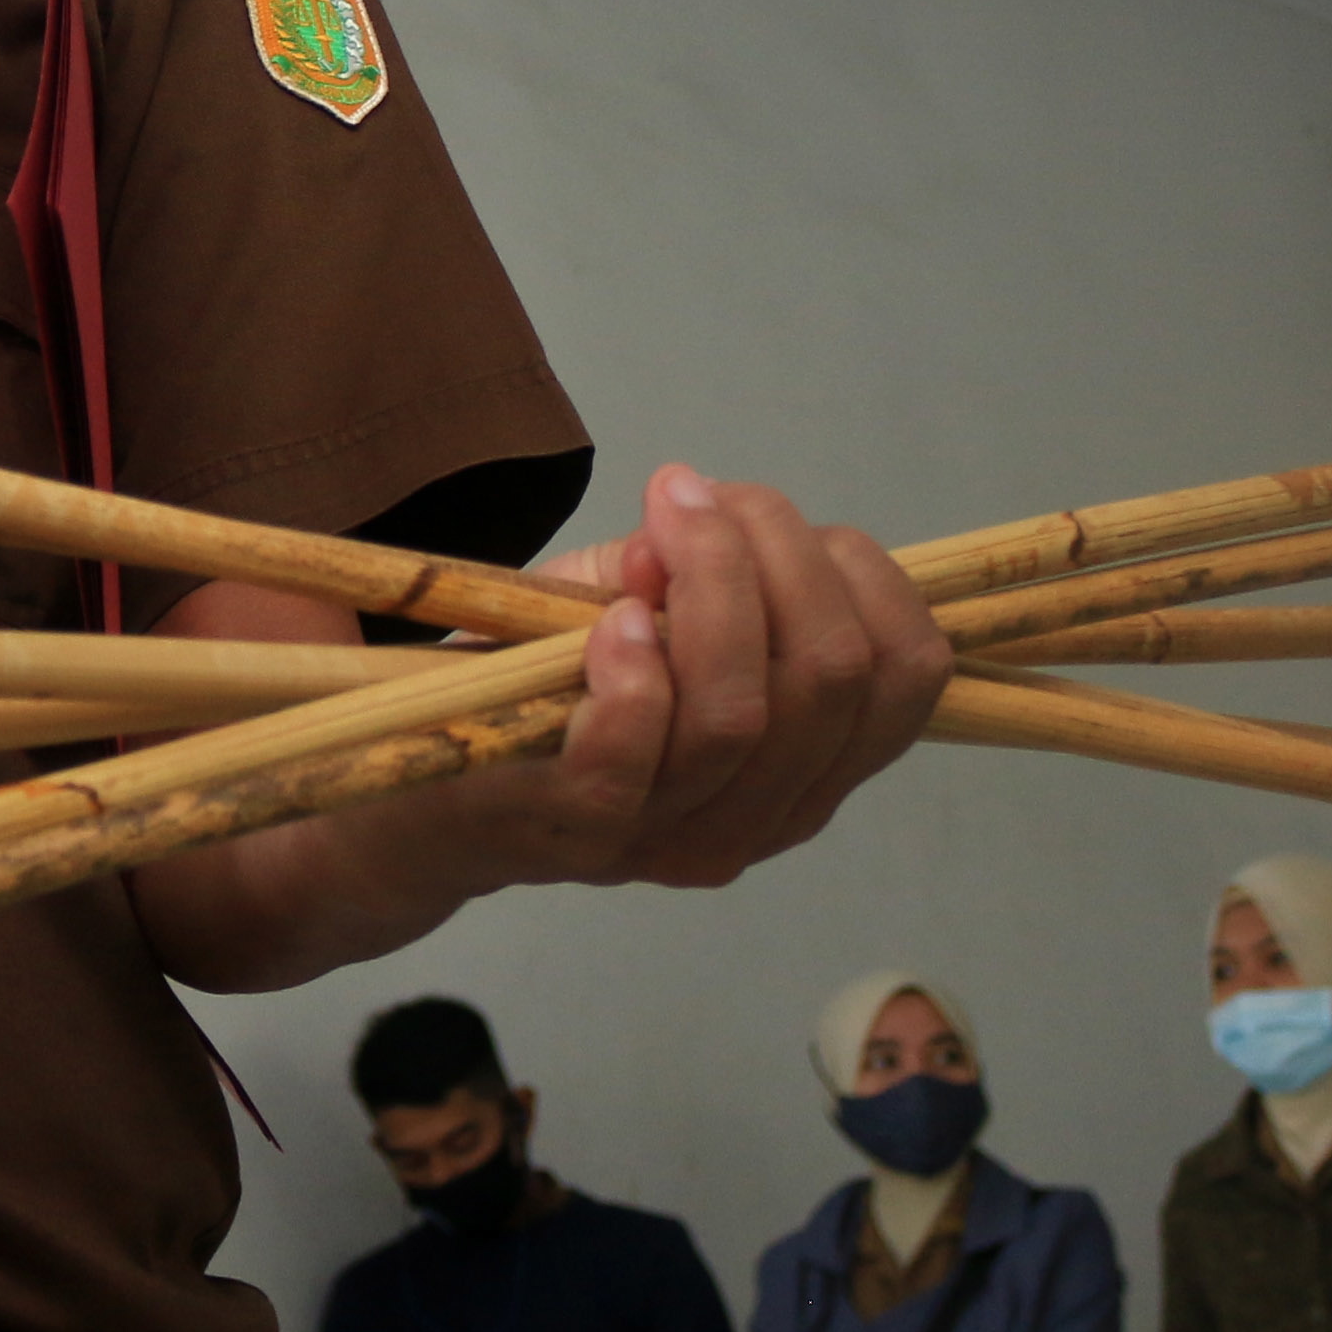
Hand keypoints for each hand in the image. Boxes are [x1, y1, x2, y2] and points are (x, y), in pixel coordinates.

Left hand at [398, 466, 961, 890]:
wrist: (424, 784)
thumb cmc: (551, 684)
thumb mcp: (642, 604)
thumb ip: (687, 567)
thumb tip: (694, 514)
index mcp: (808, 768)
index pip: (907, 674)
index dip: (863, 571)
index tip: (771, 512)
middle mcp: (758, 818)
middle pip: (833, 675)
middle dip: (778, 551)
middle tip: (693, 495)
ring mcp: (668, 836)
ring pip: (744, 710)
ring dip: (710, 583)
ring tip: (657, 521)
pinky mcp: (578, 832)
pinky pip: (636, 752)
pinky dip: (634, 669)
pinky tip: (612, 620)